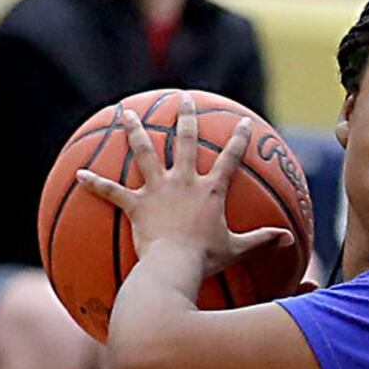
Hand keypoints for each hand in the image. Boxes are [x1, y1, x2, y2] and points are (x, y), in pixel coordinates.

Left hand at [78, 94, 294, 283]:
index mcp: (210, 190)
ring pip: (144, 152)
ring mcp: (157, 190)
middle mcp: (183, 181)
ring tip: (125, 115)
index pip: (230, 159)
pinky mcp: (135, 205)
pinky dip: (95, 184)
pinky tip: (78, 175)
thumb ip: (262, 241)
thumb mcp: (237, 250)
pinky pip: (111, 192)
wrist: (175, 269)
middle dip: (186, 117)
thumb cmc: (206, 262)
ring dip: (134, 131)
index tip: (244, 124)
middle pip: (186, 140)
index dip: (239, 140)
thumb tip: (290, 240)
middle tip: (183, 100)